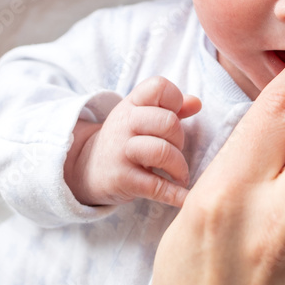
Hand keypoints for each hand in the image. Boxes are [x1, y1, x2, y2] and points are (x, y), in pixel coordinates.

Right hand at [64, 76, 200, 207]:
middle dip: (180, 139)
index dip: (175, 99)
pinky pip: (156, 186)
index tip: (175, 116)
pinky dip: (175, 194)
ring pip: (162, 152)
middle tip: (176, 150)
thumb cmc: (127, 138)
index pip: (158, 87)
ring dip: (180, 167)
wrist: (87, 168)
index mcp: (132, 104)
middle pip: (167, 122)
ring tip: (180, 175)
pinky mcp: (122, 179)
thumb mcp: (143, 117)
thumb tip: (197, 103)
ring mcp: (121, 151)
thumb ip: (173, 109)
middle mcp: (124, 123)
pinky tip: (184, 197)